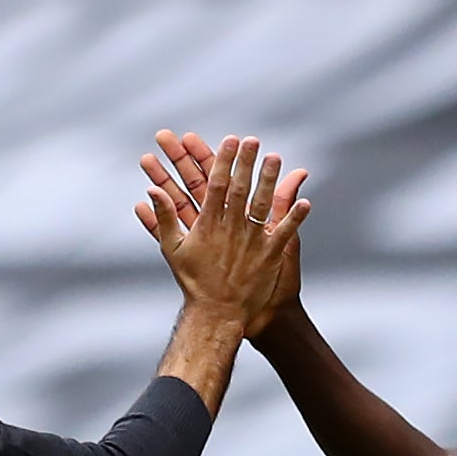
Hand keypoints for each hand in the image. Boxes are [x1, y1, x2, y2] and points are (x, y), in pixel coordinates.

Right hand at [137, 128, 308, 336]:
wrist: (216, 315)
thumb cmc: (193, 283)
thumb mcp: (172, 249)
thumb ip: (164, 218)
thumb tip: (151, 190)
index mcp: (209, 224)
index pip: (217, 184)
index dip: (224, 161)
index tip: (230, 140)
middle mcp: (231, 229)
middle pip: (241, 188)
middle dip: (246, 162)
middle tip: (253, 140)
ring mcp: (252, 242)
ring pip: (262, 205)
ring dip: (270, 180)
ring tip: (276, 157)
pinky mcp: (269, 258)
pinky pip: (285, 234)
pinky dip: (295, 218)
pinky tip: (306, 201)